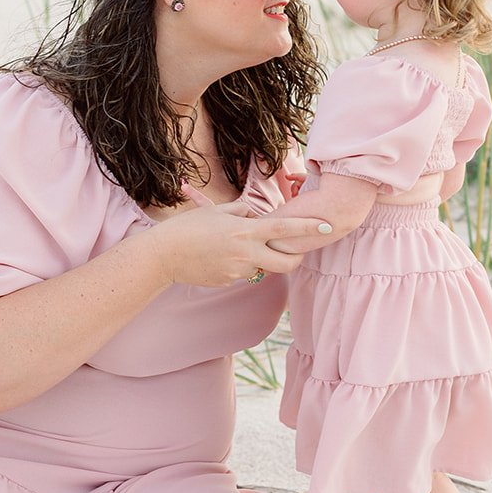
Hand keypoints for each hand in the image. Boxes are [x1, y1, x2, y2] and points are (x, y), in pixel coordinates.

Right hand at [149, 200, 330, 287]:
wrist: (164, 255)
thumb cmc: (189, 228)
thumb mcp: (217, 211)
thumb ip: (243, 212)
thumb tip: (257, 217)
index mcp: (246, 231)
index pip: (286, 229)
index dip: (309, 227)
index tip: (328, 226)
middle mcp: (247, 253)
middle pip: (287, 263)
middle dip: (296, 258)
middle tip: (294, 251)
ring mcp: (239, 271)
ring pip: (264, 268)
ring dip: (263, 259)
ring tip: (239, 246)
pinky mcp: (229, 282)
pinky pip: (245, 274)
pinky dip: (242, 265)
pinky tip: (221, 256)